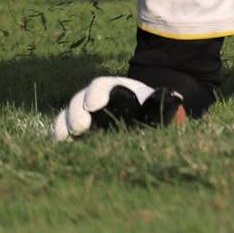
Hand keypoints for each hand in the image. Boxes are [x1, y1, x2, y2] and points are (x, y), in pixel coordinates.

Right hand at [51, 76, 184, 140]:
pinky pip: (62, 132)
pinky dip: (58, 137)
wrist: (139, 117)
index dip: (96, 93)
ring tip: (65, 138)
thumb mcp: (158, 102)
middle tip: (81, 126)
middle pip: (78, 100)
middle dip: (77, 112)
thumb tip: (175, 98)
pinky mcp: (73, 132)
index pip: (101, 86)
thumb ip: (163, 101)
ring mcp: (80, 114)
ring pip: (67, 116)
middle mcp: (92, 99)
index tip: (95, 104)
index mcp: (113, 88)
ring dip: (64, 125)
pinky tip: (59, 147)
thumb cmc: (150, 108)